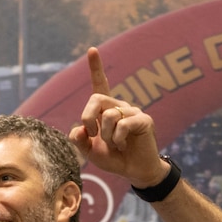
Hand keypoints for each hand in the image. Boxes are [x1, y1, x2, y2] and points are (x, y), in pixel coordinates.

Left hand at [67, 47, 168, 186]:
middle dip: (88, 117)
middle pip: (97, 98)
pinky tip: (123, 145)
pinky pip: (123, 124)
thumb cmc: (115, 158)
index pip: (100, 84)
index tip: (92, 49)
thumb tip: (78, 129)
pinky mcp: (144, 120)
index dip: (96, 67)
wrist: (135, 171)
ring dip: (106, 135)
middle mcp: (120, 106)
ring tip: (115, 144)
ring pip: (109, 114)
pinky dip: (117, 138)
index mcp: (106, 109)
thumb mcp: (91, 151)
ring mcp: (133, 111)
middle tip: (93, 134)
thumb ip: (80, 141)